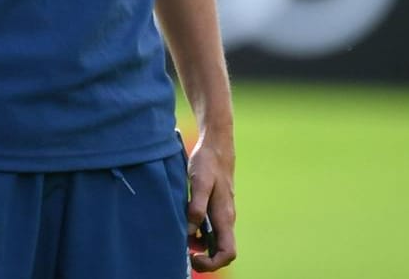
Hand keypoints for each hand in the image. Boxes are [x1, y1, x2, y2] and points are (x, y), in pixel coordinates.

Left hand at [186, 135, 236, 271]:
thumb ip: (196, 206)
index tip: (194, 258)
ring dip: (200, 246)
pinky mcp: (216, 208)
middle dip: (205, 258)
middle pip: (222, 251)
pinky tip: (184, 224)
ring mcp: (222, 214)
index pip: (228, 252)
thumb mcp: (199, 182)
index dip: (213, 263)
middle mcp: (226, 219)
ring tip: (180, 237)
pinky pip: (210, 230)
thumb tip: (190, 230)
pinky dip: (198, 233)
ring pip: (215, 241)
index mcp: (225, 217)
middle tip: (185, 252)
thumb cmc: (208, 163)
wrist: (216, 146)